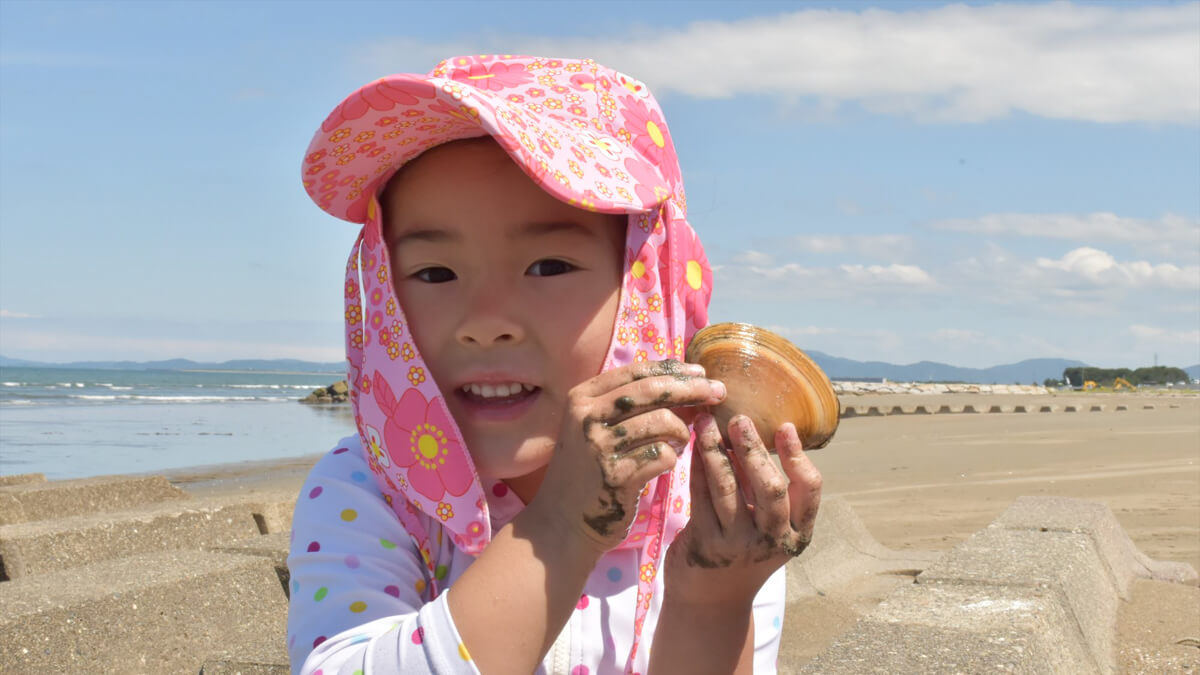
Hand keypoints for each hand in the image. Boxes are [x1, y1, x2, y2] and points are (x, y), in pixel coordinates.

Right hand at [528, 359, 725, 552]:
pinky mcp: (616, 476)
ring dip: (681, 430)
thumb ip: (628, 405)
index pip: (636, 372)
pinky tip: (667, 463)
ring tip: (681, 439)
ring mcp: (599, 447)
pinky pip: (663, 455)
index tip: (701, 372)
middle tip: (719, 393)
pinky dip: (673, 457)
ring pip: (663, 422)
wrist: (561, 523)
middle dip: (692, 389)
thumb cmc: (585, 472)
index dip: (674, 369)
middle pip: (653, 390)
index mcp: (582, 398)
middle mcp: (587, 417)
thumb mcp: (594, 429)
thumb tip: (684, 383)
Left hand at [663, 413, 821, 607]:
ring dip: (715, 449)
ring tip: (706, 423)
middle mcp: (774, 541)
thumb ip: (767, 489)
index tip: (785, 426)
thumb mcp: (768, 527)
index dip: (798, 456)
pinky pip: (701, 496)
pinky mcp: (707, 546)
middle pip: (770, 486)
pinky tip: (693, 447)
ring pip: (728, 487)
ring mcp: (739, 545)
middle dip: (754, 448)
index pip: (809, 489)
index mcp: (797, 533)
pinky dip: (697, 467)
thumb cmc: (743, 551)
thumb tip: (755, 432)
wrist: (711, 601)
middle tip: (739, 419)